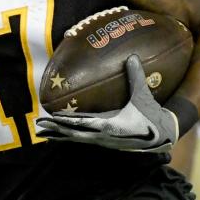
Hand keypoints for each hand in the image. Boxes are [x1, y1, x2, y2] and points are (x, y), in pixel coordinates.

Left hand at [36, 55, 178, 151]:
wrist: (162, 136)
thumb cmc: (152, 116)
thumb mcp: (144, 96)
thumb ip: (136, 77)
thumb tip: (132, 57)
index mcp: (110, 126)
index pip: (85, 123)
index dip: (68, 121)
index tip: (53, 118)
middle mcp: (103, 136)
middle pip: (74, 134)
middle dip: (56, 130)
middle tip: (38, 126)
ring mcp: (103, 141)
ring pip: (76, 140)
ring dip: (60, 136)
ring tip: (43, 133)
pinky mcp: (105, 142)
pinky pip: (83, 140)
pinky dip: (70, 138)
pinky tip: (61, 136)